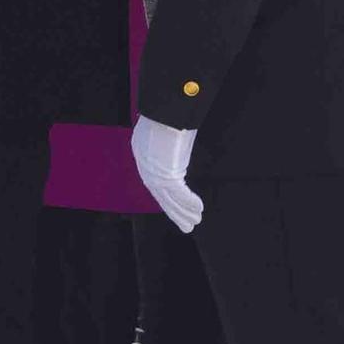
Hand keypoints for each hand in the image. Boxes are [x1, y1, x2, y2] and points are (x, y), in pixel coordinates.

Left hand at [131, 115, 203, 232]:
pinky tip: (198, 210)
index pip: (156, 188)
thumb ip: (159, 142)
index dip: (166, 201)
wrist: (159, 118)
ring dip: (184, 213)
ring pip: (172, 202)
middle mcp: (148, 174)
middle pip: (163, 199)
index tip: (175, 209)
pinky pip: (181, 195)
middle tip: (186, 226)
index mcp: (144, 163)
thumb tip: (166, 140)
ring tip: (194, 222)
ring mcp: (157, 177)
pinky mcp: (169, 177)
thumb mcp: (152, 132)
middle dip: (175, 214)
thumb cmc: (157, 119)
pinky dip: (190, 203)